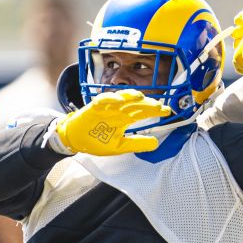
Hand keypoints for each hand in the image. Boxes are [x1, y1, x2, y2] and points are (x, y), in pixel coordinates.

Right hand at [54, 90, 171, 155]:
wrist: (75, 141)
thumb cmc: (96, 141)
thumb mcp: (119, 146)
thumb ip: (136, 143)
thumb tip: (156, 143)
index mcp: (124, 119)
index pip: (142, 112)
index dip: (155, 110)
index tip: (167, 111)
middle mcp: (118, 110)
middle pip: (135, 104)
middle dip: (147, 104)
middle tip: (159, 106)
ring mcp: (106, 108)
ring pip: (121, 97)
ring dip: (130, 96)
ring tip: (141, 97)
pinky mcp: (93, 107)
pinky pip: (102, 100)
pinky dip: (110, 98)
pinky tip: (119, 100)